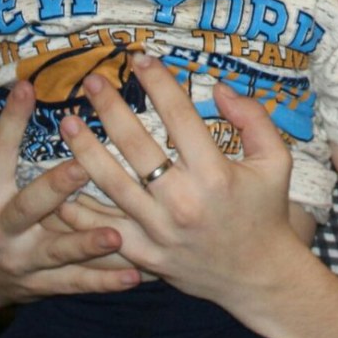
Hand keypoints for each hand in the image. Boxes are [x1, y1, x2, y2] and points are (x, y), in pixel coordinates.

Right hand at [0, 80, 140, 307]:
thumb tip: (5, 83)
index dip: (11, 119)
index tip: (28, 88)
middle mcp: (1, 228)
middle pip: (28, 206)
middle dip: (55, 188)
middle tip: (82, 168)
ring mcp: (22, 261)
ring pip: (57, 251)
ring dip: (87, 244)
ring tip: (117, 234)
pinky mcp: (42, 285)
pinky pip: (77, 282)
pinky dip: (106, 281)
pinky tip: (135, 275)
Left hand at [58, 53, 303, 307]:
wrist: (260, 277)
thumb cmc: (266, 211)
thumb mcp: (276, 160)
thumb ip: (253, 118)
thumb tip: (220, 88)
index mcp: (215, 174)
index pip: (179, 116)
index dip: (158, 82)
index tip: (140, 59)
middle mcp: (183, 201)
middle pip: (136, 145)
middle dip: (111, 108)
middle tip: (91, 81)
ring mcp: (160, 232)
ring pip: (112, 184)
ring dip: (85, 151)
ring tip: (67, 123)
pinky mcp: (146, 256)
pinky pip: (105, 230)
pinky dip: (80, 211)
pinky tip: (61, 187)